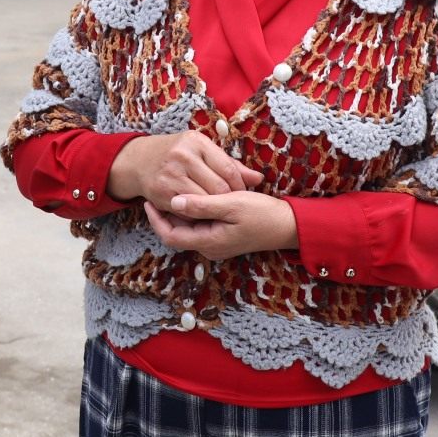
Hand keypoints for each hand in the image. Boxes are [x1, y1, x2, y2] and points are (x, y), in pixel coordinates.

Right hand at [107, 130, 263, 208]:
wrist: (140, 160)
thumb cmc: (178, 153)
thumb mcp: (202, 150)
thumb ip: (230, 165)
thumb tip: (258, 179)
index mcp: (196, 142)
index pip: (228, 168)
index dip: (240, 185)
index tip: (243, 193)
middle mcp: (182, 157)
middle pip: (218, 187)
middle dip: (229, 199)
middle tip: (233, 204)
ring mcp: (170, 175)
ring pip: (204, 201)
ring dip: (214, 209)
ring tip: (220, 210)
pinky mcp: (161, 193)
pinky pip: (188, 210)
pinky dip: (198, 214)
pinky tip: (203, 213)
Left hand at [145, 191, 298, 260]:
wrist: (289, 226)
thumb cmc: (262, 214)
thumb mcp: (230, 204)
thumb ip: (201, 205)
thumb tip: (174, 201)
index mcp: (208, 242)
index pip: (170, 235)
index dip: (156, 219)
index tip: (148, 201)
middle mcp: (210, 247)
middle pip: (177, 232)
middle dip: (166, 214)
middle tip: (159, 191)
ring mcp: (217, 243)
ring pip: (189, 228)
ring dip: (181, 212)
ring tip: (176, 189)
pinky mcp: (225, 237)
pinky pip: (202, 225)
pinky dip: (195, 212)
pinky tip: (197, 195)